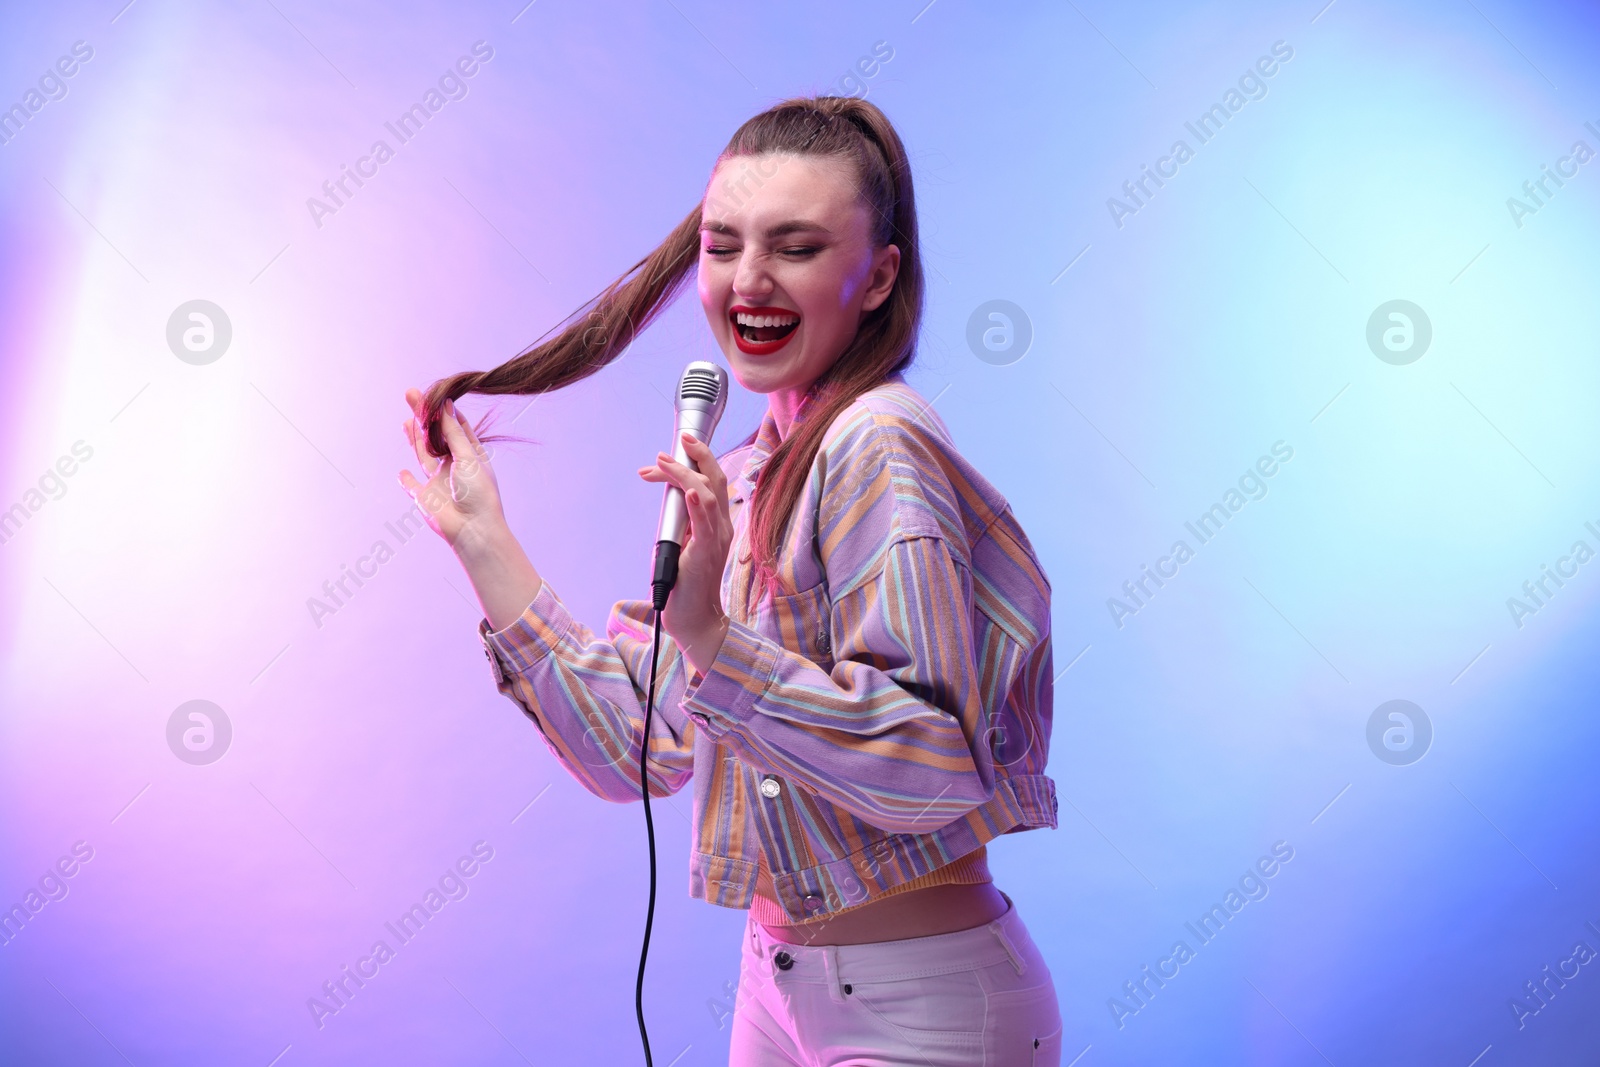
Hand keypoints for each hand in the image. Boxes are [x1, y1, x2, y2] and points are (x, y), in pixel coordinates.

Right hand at [398, 387, 504, 551]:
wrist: (472, 529)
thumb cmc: (478, 492)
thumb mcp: (468, 456)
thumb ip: (453, 432)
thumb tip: (445, 406)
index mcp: (470, 455)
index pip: (458, 427)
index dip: (446, 411)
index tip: (436, 394)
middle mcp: (454, 466)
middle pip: (436, 436)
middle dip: (424, 417)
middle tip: (411, 395)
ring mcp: (438, 482)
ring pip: (423, 455)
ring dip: (415, 438)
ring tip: (407, 420)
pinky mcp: (424, 497)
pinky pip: (412, 486)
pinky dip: (406, 480)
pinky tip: (402, 472)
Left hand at [638, 432, 732, 675]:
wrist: (694, 620)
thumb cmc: (685, 586)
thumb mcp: (680, 546)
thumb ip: (681, 524)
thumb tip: (669, 502)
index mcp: (716, 524)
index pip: (708, 483)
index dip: (689, 465)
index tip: (662, 460)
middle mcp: (721, 528)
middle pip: (716, 480)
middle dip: (699, 454)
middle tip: (681, 438)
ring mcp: (716, 539)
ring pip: (708, 494)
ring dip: (685, 473)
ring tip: (663, 461)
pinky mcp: (706, 553)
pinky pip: (705, 523)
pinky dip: (697, 503)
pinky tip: (689, 491)